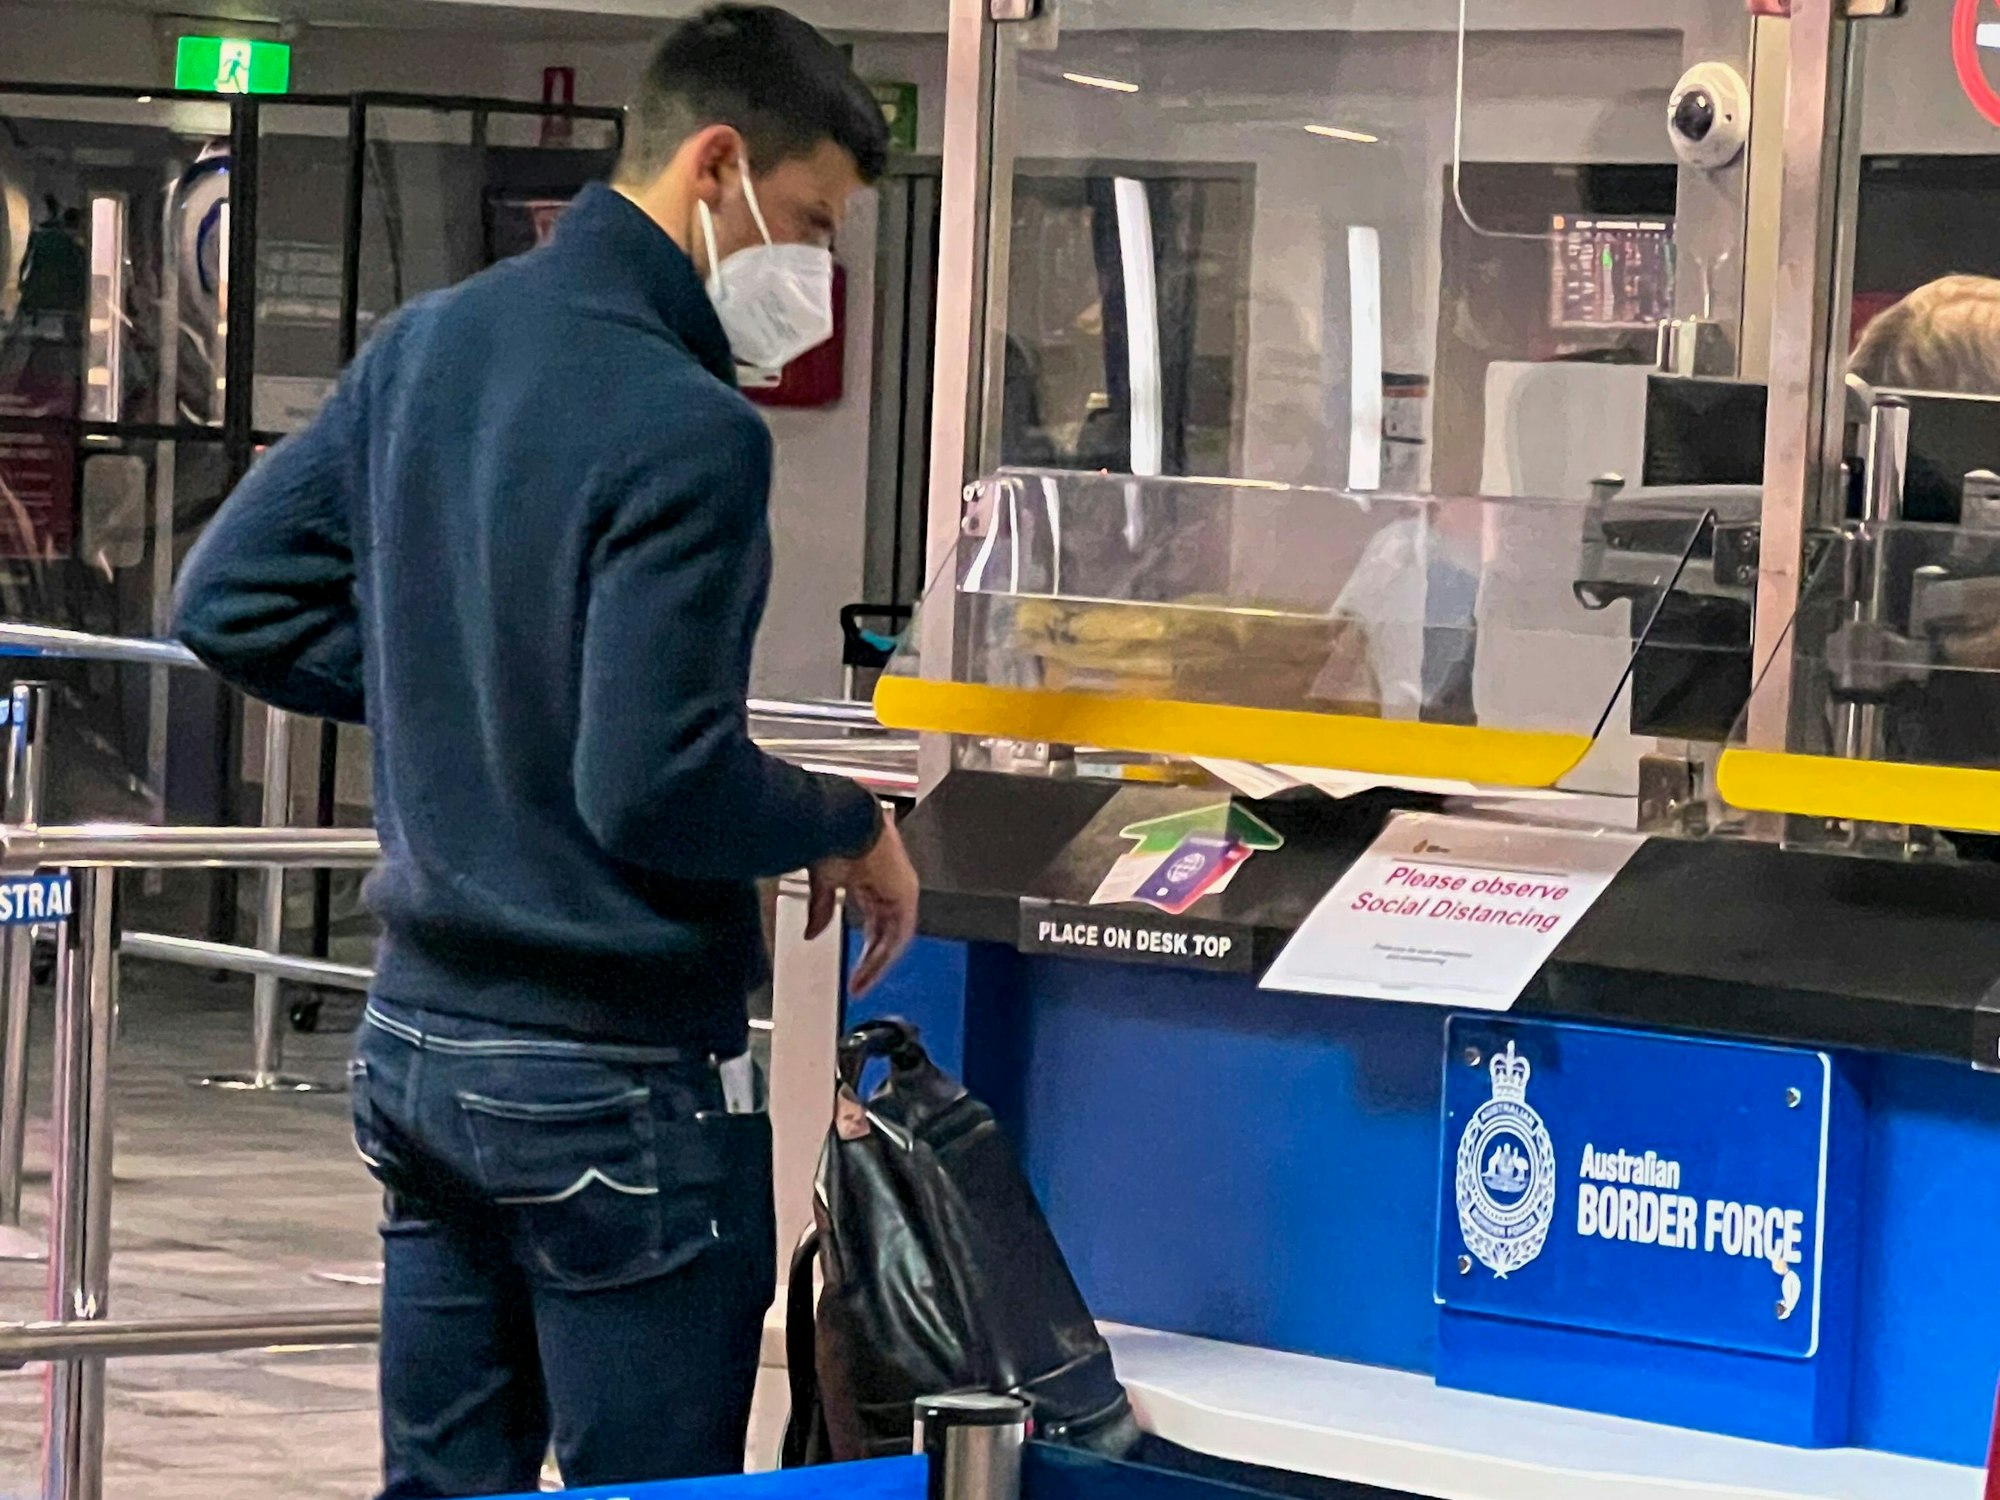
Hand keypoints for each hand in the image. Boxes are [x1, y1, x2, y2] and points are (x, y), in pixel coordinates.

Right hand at [807, 813, 919, 996]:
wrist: (843, 819)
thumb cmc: (832, 834)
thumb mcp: (823, 881)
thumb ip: (820, 909)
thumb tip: (812, 932)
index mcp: (873, 878)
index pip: (874, 919)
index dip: (866, 945)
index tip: (855, 966)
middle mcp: (891, 885)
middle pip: (886, 932)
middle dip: (872, 960)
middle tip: (859, 984)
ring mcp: (901, 889)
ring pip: (894, 937)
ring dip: (878, 962)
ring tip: (861, 983)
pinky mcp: (905, 894)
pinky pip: (899, 933)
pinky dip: (885, 953)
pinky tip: (871, 968)